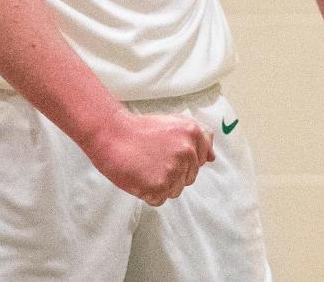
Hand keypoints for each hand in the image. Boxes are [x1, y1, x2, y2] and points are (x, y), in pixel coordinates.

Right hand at [84, 109, 215, 205]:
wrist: (111, 134)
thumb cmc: (139, 130)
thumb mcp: (173, 122)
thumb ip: (197, 137)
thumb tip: (212, 157)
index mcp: (192, 133)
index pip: (201, 160)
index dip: (182, 159)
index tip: (166, 152)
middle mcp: (187, 151)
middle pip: (188, 177)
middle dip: (172, 172)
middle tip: (152, 158)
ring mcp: (174, 170)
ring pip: (175, 190)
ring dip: (160, 184)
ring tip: (145, 166)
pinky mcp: (159, 187)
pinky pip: (159, 200)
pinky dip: (148, 193)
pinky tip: (139, 176)